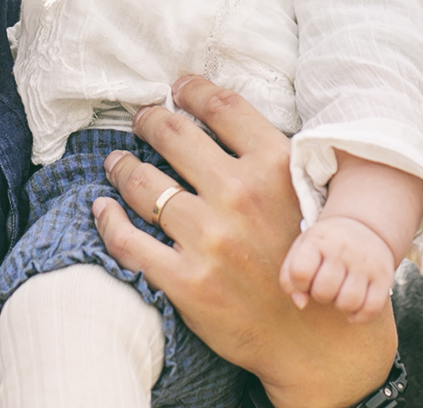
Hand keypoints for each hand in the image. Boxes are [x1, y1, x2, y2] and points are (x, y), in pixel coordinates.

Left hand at [93, 77, 396, 407]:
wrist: (317, 336)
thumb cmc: (311, 258)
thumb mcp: (308, 193)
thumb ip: (272, 157)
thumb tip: (225, 118)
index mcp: (275, 166)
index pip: (222, 107)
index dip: (193, 89)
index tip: (178, 87)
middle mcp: (239, 195)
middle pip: (175, 135)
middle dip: (151, 120)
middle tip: (142, 119)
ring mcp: (210, 238)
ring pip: (144, 183)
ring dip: (123, 165)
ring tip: (118, 162)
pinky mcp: (186, 280)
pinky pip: (129, 241)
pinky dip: (109, 219)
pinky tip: (104, 207)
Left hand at [280, 215, 396, 322]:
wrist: (365, 227)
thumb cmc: (324, 247)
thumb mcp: (302, 250)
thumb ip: (290, 278)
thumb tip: (301, 304)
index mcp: (319, 239)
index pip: (300, 272)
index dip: (299, 283)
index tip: (306, 277)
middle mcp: (344, 249)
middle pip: (324, 292)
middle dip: (320, 295)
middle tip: (326, 285)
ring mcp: (366, 262)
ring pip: (348, 303)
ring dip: (340, 306)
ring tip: (340, 293)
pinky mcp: (384, 275)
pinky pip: (371, 308)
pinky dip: (360, 316)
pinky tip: (354, 308)